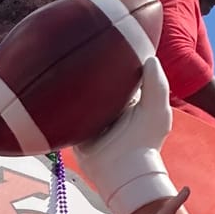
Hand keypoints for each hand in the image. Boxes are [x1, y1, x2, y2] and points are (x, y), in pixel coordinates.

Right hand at [72, 57, 175, 213]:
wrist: (122, 171)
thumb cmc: (144, 140)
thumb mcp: (156, 109)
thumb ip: (156, 83)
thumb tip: (149, 57)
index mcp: (129, 99)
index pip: (121, 73)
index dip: (116, 58)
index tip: (109, 42)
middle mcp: (110, 106)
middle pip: (98, 82)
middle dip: (91, 70)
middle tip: (81, 51)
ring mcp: (91, 117)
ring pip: (80, 94)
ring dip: (75, 85)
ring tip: (66, 66)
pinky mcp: (76, 128)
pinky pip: (66, 110)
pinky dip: (63, 103)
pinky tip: (57, 89)